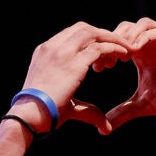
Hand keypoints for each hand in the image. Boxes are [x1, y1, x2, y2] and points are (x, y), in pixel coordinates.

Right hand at [12, 21, 131, 133]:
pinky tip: (124, 55)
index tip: (102, 53)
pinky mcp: (74, 62)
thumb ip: (87, 109)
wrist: (30, 114)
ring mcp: (62, 52)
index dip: (89, 39)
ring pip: (93, 34)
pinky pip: (100, 47)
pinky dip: (114, 48)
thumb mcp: (64, 102)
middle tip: (116, 47)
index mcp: (44, 51)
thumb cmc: (43, 113)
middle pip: (83, 28)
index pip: (71, 34)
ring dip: (111, 39)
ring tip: (125, 50)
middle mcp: (52, 47)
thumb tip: (106, 127)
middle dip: (102, 35)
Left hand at [103, 17, 155, 133]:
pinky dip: (145, 37)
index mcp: (143, 55)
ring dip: (129, 36)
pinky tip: (135, 52)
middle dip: (114, 41)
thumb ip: (123, 112)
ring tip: (121, 56)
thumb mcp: (143, 106)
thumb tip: (102, 129)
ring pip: (143, 24)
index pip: (119, 40)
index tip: (98, 67)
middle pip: (127, 27)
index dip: (106, 50)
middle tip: (107, 61)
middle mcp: (154, 46)